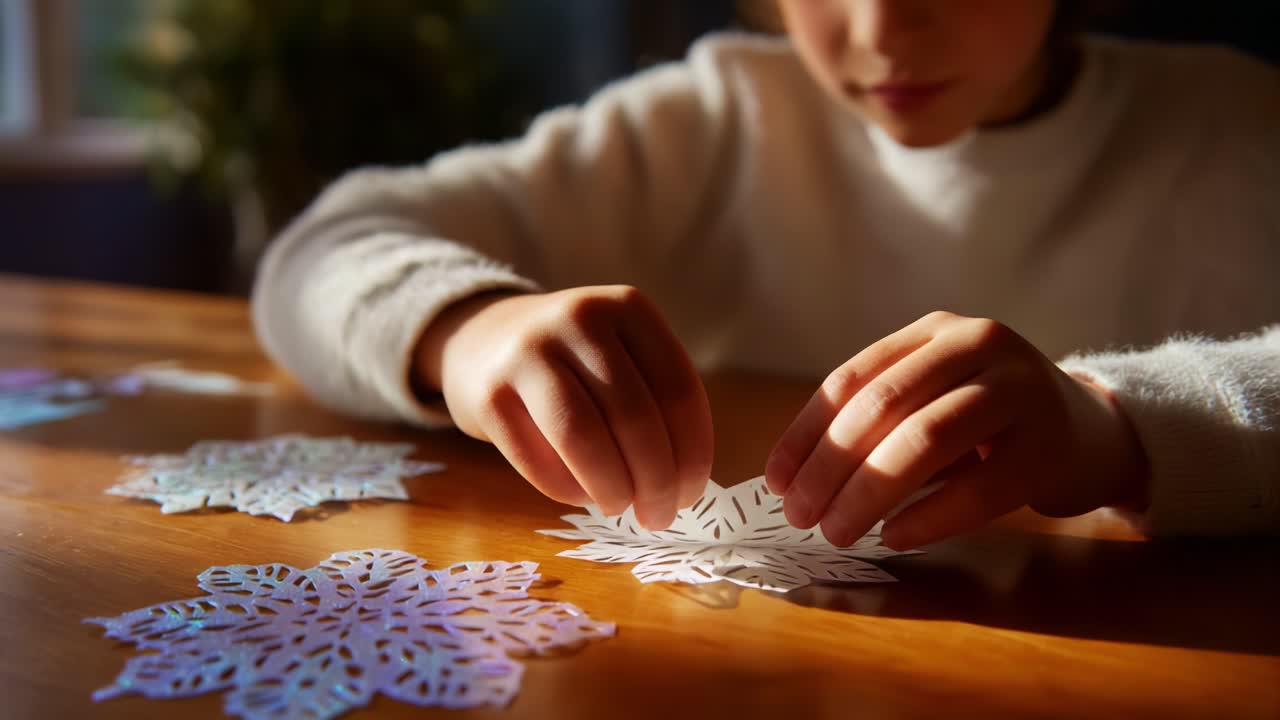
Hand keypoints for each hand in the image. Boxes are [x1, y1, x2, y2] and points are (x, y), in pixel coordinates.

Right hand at [413, 286, 712, 529]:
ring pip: (585, 438)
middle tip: (658, 517)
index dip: (691, 456)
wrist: (481, 340)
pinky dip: (567, 490)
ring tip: (620, 507)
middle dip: (655, 482)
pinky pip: (538, 460)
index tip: (688, 496)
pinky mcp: (489, 393)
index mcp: (629, 308)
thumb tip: (682, 485)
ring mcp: (529, 352)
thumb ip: (656, 404)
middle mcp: (580, 318)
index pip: (679, 392)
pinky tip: (579, 494)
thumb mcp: (621, 355)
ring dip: (613, 489)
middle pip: (635, 418)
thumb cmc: (571, 362)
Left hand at [765, 311, 1148, 549]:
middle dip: (830, 468)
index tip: (776, 483)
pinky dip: (929, 517)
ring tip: (837, 532)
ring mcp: (1019, 388)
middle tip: (800, 517)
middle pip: (882, 407)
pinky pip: (978, 488)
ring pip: (925, 439)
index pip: (851, 380)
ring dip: (869, 492)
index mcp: (933, 331)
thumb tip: (795, 480)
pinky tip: (895, 538)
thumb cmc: (990, 424)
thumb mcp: (932, 398)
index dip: (806, 434)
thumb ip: (876, 422)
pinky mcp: (1050, 444)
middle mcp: (977, 343)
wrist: (1093, 431)